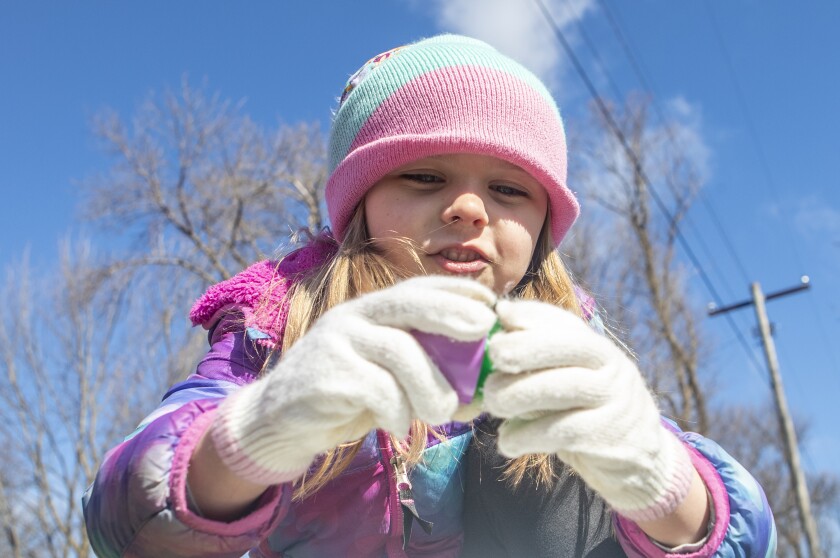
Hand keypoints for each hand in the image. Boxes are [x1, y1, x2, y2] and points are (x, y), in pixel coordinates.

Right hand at [210, 275, 496, 484]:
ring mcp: (336, 342)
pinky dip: (398, 412)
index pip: (416, 289)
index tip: (489, 303)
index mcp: (370, 311)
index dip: (454, 291)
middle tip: (481, 330)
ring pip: (399, 352)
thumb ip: (426, 375)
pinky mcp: (325, 375)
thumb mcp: (388, 379)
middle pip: (406, 304)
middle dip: (449, 312)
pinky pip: (379, 390)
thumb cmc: (348, 396)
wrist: (280, 420)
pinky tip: (397, 425)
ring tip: (440, 413)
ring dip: (430, 387)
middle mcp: (353, 317)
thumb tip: (483, 393)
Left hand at [482, 299, 694, 521]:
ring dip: (517, 394)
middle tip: (493, 359)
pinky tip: (508, 441)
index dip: (531, 315)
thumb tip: (499, 318)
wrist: (640, 463)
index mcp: (598, 348)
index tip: (500, 316)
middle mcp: (611, 367)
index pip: (565, 322)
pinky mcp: (610, 437)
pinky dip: (526, 435)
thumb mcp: (571, 381)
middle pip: (567, 346)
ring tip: (493, 405)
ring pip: (562, 387)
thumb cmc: (587, 415)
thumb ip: (540, 360)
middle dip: (524, 348)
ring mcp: (614, 401)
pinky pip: (562, 431)